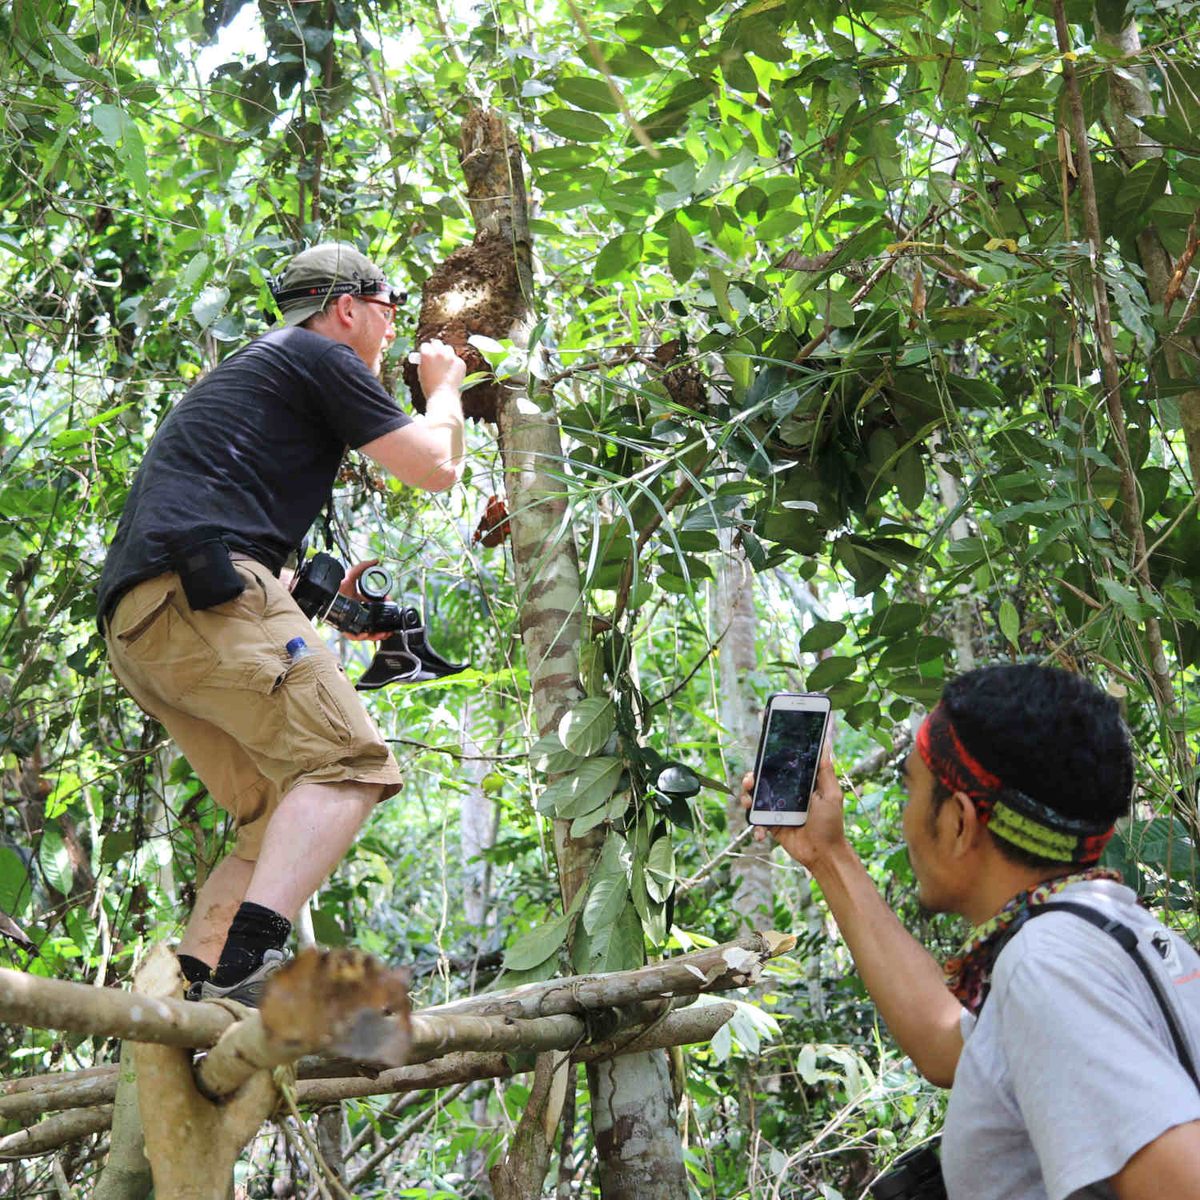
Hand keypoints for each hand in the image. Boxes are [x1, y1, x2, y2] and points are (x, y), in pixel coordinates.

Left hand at [338, 559, 390, 641]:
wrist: (326, 594)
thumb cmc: (337, 585)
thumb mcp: (352, 574)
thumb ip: (364, 566)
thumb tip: (375, 560)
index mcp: (362, 602)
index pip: (377, 608)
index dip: (385, 609)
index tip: (390, 606)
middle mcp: (358, 613)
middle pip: (374, 623)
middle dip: (384, 627)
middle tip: (390, 628)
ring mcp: (352, 621)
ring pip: (366, 631)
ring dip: (376, 634)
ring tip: (384, 633)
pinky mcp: (344, 627)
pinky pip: (354, 635)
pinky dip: (362, 637)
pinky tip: (367, 635)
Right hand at [417, 339, 465, 396]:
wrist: (443, 396)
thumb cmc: (430, 387)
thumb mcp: (421, 372)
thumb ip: (424, 362)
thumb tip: (426, 357)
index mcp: (427, 354)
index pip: (425, 345)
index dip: (425, 351)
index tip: (427, 354)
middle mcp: (439, 352)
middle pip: (437, 343)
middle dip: (436, 347)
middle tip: (436, 355)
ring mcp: (451, 357)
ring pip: (448, 349)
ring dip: (446, 354)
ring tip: (445, 364)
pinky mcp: (460, 362)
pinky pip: (456, 359)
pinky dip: (454, 364)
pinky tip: (452, 373)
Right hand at [740, 743, 847, 868]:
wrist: (823, 854)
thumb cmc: (831, 824)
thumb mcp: (832, 795)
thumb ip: (826, 771)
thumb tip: (825, 745)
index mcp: (801, 785)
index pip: (781, 768)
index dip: (770, 762)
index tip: (762, 758)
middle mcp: (787, 795)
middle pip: (764, 781)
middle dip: (753, 778)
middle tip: (750, 780)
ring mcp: (778, 810)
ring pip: (756, 798)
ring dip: (748, 797)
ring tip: (748, 801)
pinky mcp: (771, 825)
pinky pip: (757, 820)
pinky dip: (755, 824)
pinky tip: (761, 831)